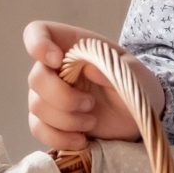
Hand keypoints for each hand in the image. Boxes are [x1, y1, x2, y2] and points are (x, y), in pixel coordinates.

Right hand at [22, 20, 161, 150]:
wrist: (137, 115)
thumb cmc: (133, 83)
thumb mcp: (133, 73)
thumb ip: (113, 68)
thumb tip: (89, 68)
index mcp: (72, 45)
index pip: (38, 32)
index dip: (38, 44)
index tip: (57, 61)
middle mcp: (54, 68)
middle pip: (36, 77)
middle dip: (62, 97)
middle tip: (90, 104)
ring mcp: (49, 96)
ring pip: (37, 107)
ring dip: (66, 120)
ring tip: (92, 122)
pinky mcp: (50, 121)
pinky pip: (38, 129)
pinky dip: (59, 138)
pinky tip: (81, 140)